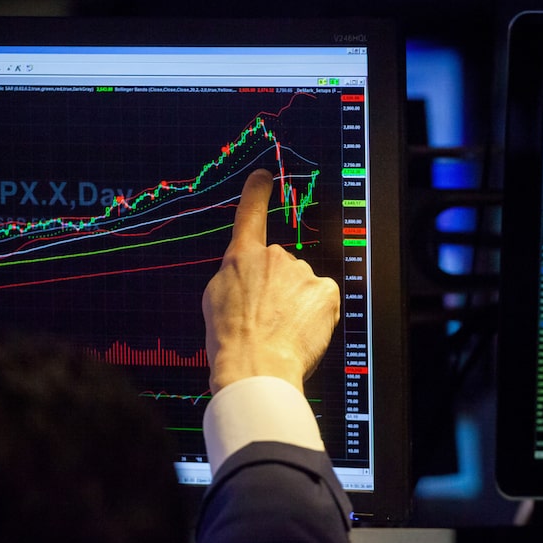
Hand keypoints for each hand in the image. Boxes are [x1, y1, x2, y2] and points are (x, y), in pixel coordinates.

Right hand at [202, 169, 339, 393]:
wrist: (255, 366)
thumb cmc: (231, 340)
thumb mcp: (216, 299)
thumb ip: (235, 276)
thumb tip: (252, 276)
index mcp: (241, 257)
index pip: (250, 215)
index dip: (257, 193)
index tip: (264, 176)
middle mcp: (274, 256)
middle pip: (281, 267)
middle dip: (278, 289)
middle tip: (265, 321)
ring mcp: (302, 271)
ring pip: (302, 286)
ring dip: (296, 304)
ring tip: (280, 333)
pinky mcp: (326, 290)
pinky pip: (323, 299)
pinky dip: (316, 315)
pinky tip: (301, 333)